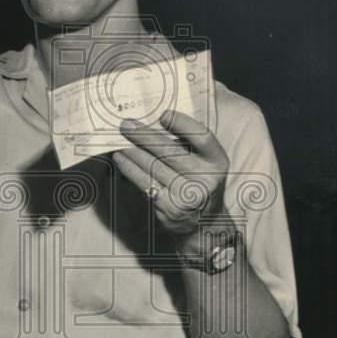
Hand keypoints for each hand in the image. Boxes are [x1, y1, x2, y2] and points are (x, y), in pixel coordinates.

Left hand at [115, 110, 229, 250]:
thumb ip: (188, 144)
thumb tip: (151, 122)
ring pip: (153, 166)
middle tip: (126, 124)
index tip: (163, 115)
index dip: (183, 125)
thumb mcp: (204, 163)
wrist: (203, 222)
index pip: (203, 138)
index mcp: (217, 162)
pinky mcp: (169, 207)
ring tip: (119, 139)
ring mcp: (187, 195)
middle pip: (171, 152)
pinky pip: (145, 182)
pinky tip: (121, 158)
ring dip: (133, 151)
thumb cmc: (198, 182)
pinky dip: (130, 168)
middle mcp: (206, 179)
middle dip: (145, 136)